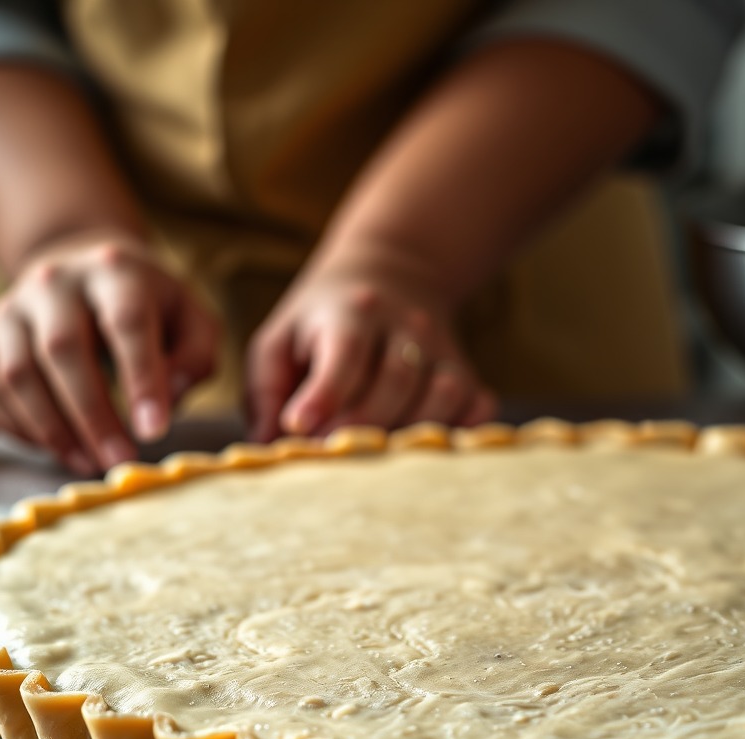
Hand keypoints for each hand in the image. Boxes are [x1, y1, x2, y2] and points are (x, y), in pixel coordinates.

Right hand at [0, 231, 217, 473]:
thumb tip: (166, 401)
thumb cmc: (149, 309)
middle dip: (92, 416)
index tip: (154, 431)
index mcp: (114, 271)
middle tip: (119, 460)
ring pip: (17, 375)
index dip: (140, 379)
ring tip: (90, 462)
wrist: (83, 276)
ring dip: (54, 431)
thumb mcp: (191, 321)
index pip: (126, 321)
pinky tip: (58, 447)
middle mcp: (53, 282)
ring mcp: (10, 310)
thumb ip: (195, 358)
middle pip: (62, 349)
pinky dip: (21, 430)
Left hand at [245, 248, 497, 441]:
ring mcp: (441, 347)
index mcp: (351, 312)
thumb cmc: (319, 324)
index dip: (324, 393)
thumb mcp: (280, 340)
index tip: (299, 426)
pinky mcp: (465, 370)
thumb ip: (267, 393)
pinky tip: (427, 449)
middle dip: (360, 427)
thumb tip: (267, 448)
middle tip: (328, 457)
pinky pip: (477, 405)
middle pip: (394, 382)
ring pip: (442, 394)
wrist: (391, 274)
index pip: (345, 352)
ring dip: (409, 434)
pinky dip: (462, 431)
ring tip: (373, 458)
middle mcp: (405, 325)